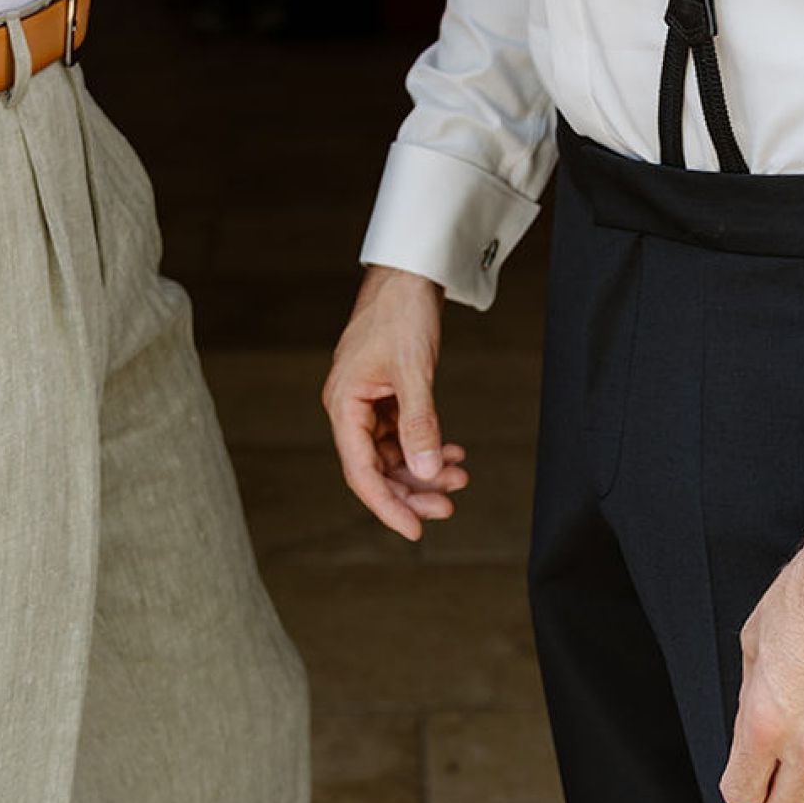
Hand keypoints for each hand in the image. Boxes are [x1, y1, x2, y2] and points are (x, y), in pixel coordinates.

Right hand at [323, 265, 468, 541]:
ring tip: (460, 476)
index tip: (414, 531)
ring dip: (424, 468)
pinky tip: (453, 452)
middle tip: (449, 505)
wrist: (410, 271)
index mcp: (344, 403)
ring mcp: (368, 399)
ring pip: (393, 453)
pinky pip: (404, 432)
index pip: (361, 471)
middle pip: (377, 467)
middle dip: (412, 490)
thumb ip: (419, 424)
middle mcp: (350, 406)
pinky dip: (428, 444)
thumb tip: (425, 473)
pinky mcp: (386, 391)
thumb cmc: (401, 312)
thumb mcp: (414, 371)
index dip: (386, 505)